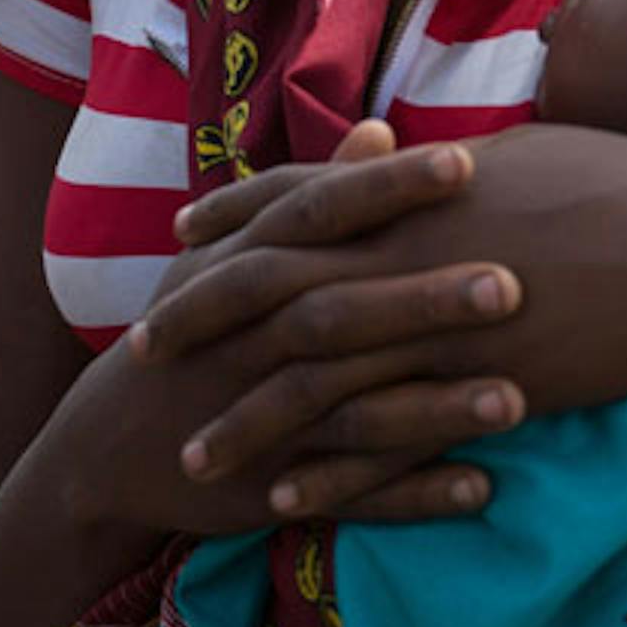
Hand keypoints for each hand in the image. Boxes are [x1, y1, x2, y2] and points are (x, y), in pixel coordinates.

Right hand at [67, 122, 528, 533]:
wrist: (108, 444)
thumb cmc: (197, 327)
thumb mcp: (234, 254)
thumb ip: (314, 194)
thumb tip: (382, 129)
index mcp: (247, 270)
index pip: (320, 217)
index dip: (385, 191)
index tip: (465, 163)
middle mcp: (254, 342)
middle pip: (340, 314)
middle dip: (421, 301)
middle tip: (512, 285)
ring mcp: (263, 420)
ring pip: (354, 413)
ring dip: (434, 410)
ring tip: (518, 402)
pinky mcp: (275, 487)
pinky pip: (351, 497)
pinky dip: (412, 497)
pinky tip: (481, 488)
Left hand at [143, 124, 626, 497]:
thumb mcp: (530, 158)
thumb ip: (459, 171)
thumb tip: (425, 162)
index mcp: (427, 188)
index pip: (302, 198)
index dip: (234, 219)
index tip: (179, 237)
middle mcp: (419, 249)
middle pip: (282, 286)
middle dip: (204, 319)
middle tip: (141, 347)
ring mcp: (449, 320)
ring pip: (320, 375)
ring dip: (247, 418)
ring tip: (192, 455)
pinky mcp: (487, 383)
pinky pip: (389, 437)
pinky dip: (329, 470)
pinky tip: (286, 495)